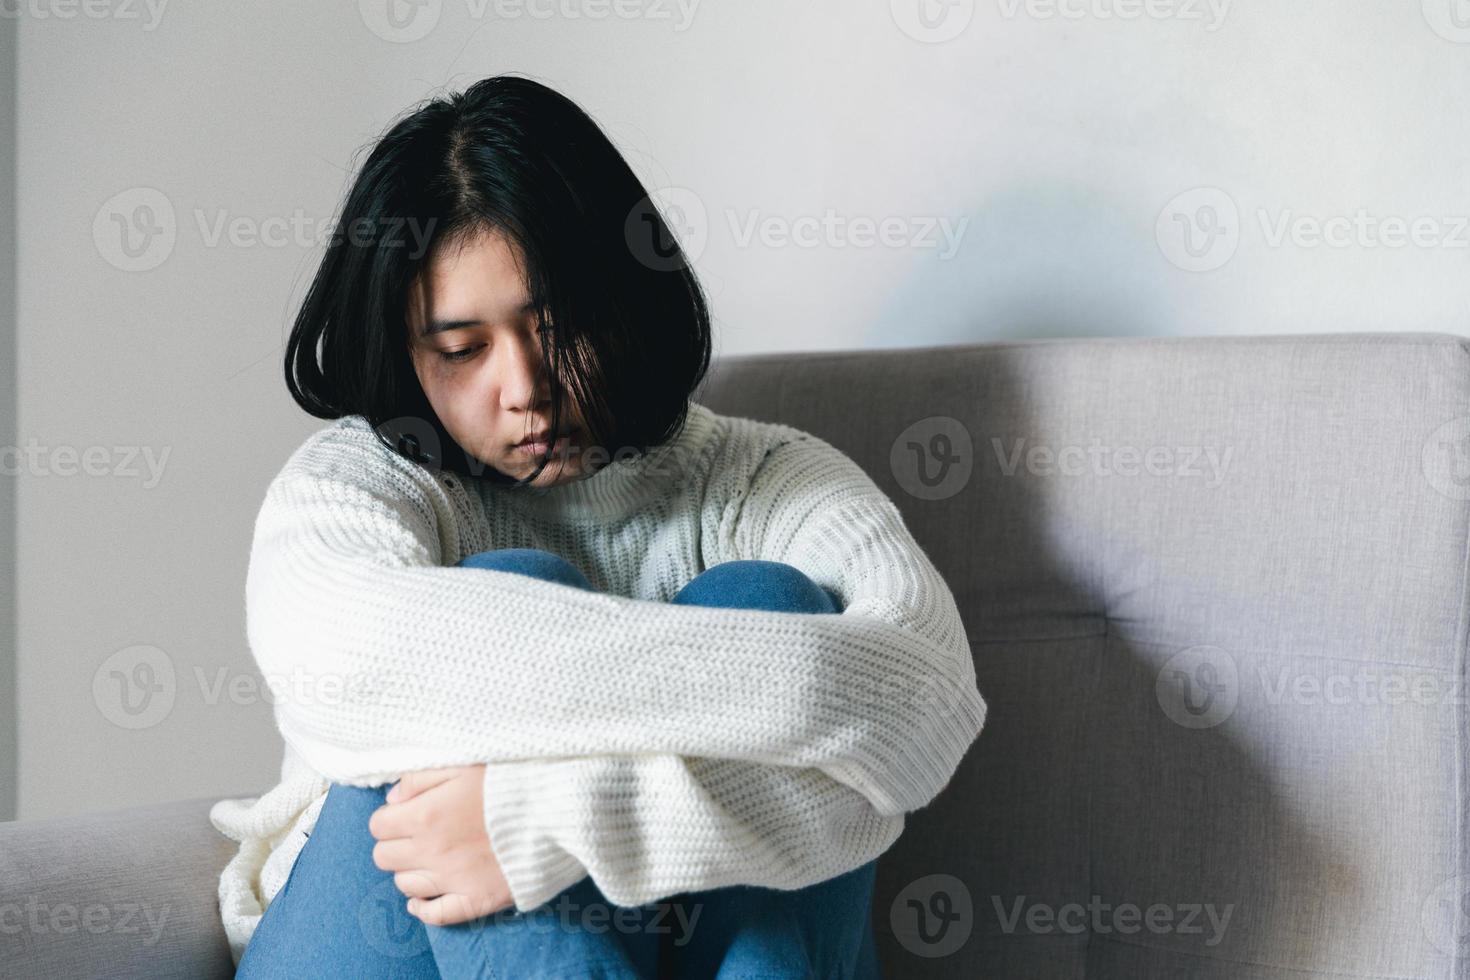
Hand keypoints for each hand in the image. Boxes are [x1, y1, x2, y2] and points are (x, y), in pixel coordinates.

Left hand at [368, 765, 513, 925]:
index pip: (378, 825)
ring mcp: (453, 880)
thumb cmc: (512, 779)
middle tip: (418, 832)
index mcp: (426, 815)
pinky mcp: (477, 899)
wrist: (558, 806)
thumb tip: (394, 798)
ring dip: (411, 869)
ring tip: (431, 855)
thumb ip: (421, 777)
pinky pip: (435, 915)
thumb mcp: (463, 763)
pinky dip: (424, 908)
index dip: (391, 816)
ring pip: (405, 884)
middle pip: (385, 857)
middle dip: (396, 842)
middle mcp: (433, 852)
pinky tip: (423, 899)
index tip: (408, 811)